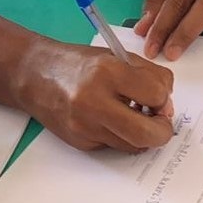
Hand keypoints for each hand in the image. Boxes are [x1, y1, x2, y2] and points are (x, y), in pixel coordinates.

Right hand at [22, 40, 175, 151]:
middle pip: (146, 134)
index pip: (155, 94)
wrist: (35, 75)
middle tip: (162, 121)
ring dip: (143, 133)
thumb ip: (148, 75)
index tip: (161, 97)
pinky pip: (114, 146)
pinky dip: (122, 135)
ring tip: (136, 116)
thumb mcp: (117, 56)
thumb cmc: (80, 62)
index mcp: (107, 72)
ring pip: (132, 145)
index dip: (164, 98)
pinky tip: (114, 119)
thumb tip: (167, 102)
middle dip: (162, 131)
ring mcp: (85, 127)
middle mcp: (94, 102)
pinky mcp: (80, 143)